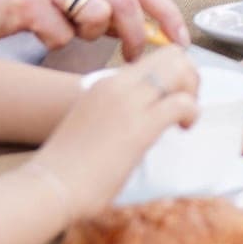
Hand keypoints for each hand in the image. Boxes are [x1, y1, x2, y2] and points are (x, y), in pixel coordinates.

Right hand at [0, 0, 183, 59]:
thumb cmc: (21, 5)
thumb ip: (104, 6)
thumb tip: (147, 31)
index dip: (167, 15)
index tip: (181, 43)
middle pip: (127, 2)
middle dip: (138, 36)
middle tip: (134, 58)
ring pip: (98, 16)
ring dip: (90, 36)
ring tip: (67, 33)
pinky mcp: (26, 2)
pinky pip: (61, 35)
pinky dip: (55, 43)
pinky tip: (37, 33)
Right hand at [39, 54, 198, 209]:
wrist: (50, 187)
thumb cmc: (67, 167)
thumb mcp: (92, 123)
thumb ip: (116, 111)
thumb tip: (142, 116)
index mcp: (105, 84)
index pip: (153, 60)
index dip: (172, 76)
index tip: (172, 99)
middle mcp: (117, 85)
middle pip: (172, 56)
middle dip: (189, 77)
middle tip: (185, 106)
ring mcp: (128, 103)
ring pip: (180, 70)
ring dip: (192, 92)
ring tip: (184, 119)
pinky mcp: (140, 126)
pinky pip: (182, 102)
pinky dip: (192, 112)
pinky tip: (182, 129)